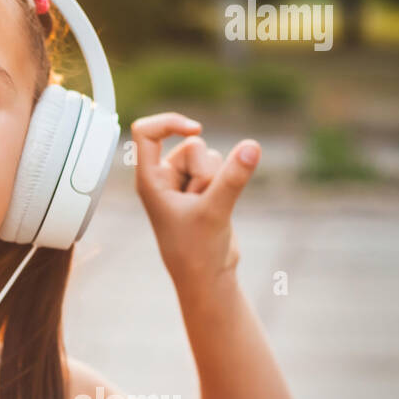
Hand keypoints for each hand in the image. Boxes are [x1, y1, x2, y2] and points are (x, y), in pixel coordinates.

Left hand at [130, 112, 260, 288]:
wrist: (208, 276)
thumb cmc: (197, 251)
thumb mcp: (215, 211)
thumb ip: (232, 178)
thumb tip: (252, 146)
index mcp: (149, 180)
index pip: (146, 133)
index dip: (169, 122)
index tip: (196, 130)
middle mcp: (163, 177)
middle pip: (192, 147)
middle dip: (206, 172)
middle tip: (200, 204)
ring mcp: (183, 182)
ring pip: (210, 157)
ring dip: (216, 180)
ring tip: (207, 209)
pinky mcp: (203, 188)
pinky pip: (221, 168)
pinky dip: (226, 183)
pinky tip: (217, 208)